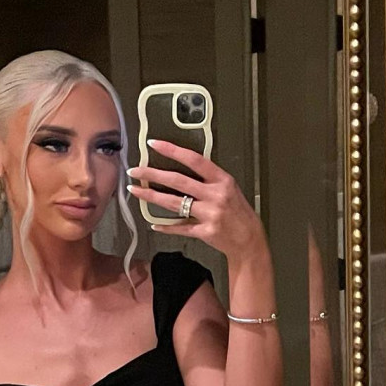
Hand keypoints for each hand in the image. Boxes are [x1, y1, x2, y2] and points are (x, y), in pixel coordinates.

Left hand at [127, 140, 266, 262]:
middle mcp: (215, 195)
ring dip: (152, 196)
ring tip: (136, 191)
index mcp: (222, 180)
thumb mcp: (229, 188)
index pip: (194, 160)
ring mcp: (209, 214)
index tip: (154, 144)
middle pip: (178, 181)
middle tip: (135, 170)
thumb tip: (184, 168)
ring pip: (174, 203)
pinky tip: (153, 223)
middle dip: (153, 174)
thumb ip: (209, 179)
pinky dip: (166, 226)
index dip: (173, 150)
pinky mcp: (204, 232)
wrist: (249, 240)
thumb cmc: (238, 212)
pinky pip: (180, 227)